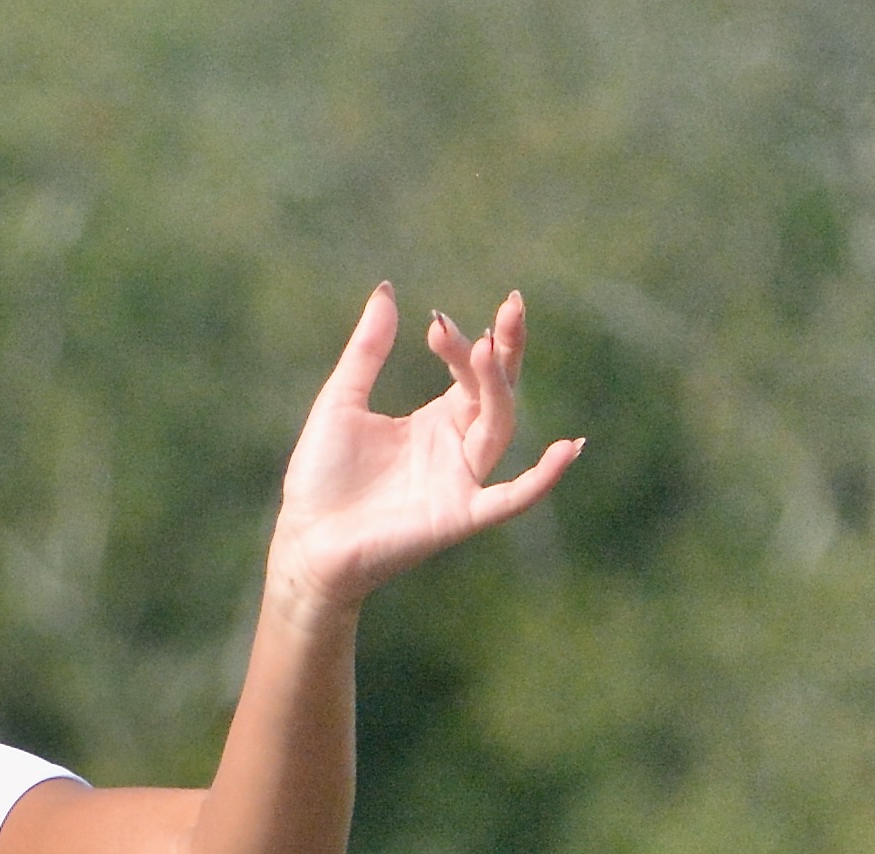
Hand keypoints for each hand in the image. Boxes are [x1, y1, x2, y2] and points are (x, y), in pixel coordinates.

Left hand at [265, 285, 575, 620]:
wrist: (306, 543)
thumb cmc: (322, 478)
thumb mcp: (342, 401)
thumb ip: (367, 350)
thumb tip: (386, 289)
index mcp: (435, 422)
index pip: (468, 375)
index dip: (460, 346)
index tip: (437, 323)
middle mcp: (455, 449)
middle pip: (497, 394)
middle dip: (504, 351)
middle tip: (510, 306)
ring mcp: (460, 483)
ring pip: (499, 430)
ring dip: (499, 390)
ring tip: (490, 349)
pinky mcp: (457, 516)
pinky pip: (510, 499)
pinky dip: (541, 479)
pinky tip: (569, 450)